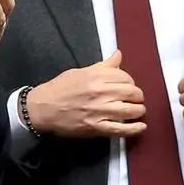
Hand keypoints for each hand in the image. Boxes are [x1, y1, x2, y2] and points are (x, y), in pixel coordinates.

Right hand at [26, 50, 147, 137]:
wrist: (41, 108)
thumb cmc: (59, 88)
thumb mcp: (79, 72)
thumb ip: (102, 66)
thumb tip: (119, 54)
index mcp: (95, 76)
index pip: (125, 77)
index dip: (130, 81)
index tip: (127, 86)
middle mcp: (99, 93)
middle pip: (132, 93)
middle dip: (137, 96)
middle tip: (134, 98)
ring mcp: (98, 111)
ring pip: (130, 110)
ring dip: (138, 110)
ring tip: (137, 110)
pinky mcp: (96, 128)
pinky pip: (121, 129)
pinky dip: (134, 129)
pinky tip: (141, 126)